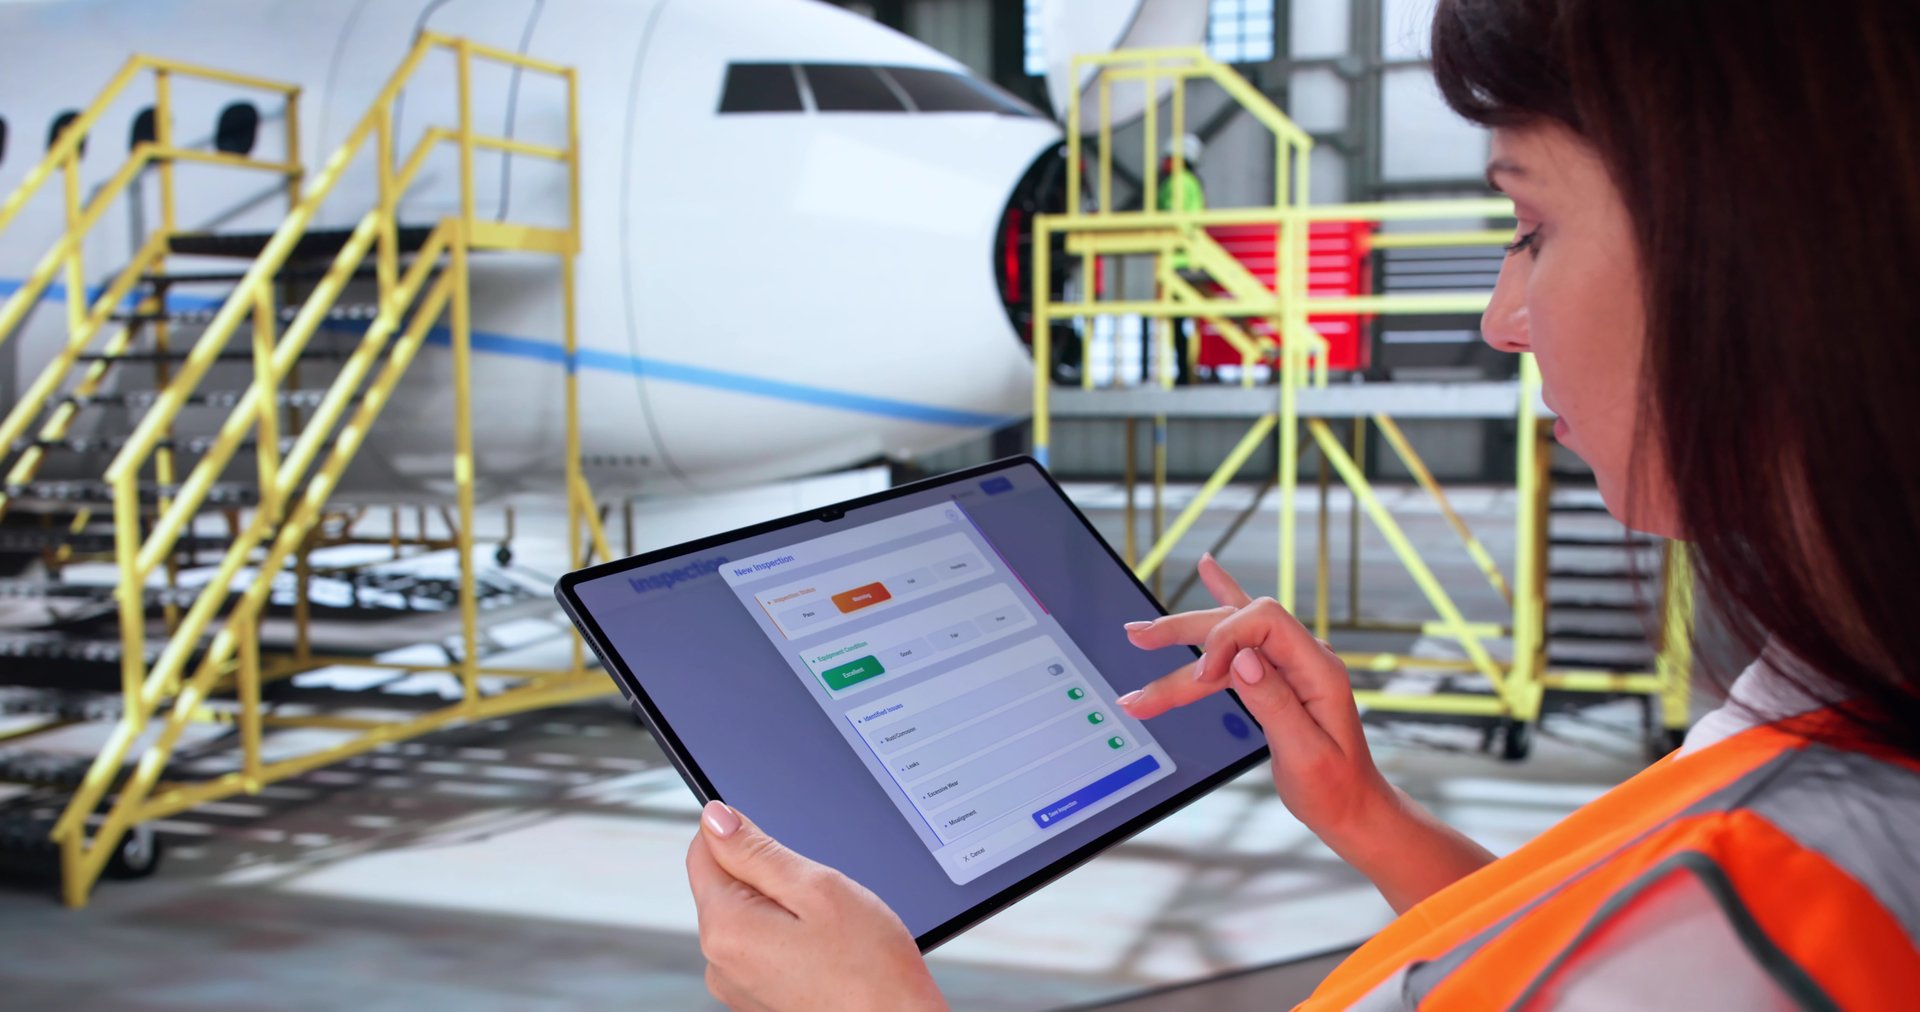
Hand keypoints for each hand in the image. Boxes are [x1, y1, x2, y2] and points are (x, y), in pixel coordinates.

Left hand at [686, 801, 946, 1011]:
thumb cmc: (870, 970)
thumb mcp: (818, 888)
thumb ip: (758, 850)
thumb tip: (717, 819)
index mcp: (725, 928)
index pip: (703, 850)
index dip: (742, 832)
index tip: (783, 844)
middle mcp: (719, 963)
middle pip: (727, 886)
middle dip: (770, 876)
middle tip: (821, 895)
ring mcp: (737, 986)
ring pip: (749, 917)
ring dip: (783, 909)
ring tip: (830, 929)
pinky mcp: (757, 999)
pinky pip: (762, 949)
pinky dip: (790, 940)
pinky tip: (826, 951)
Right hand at [1119, 555, 1395, 844]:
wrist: (1353, 807)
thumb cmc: (1334, 788)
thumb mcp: (1307, 755)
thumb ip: (1275, 703)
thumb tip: (1243, 659)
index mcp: (1318, 669)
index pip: (1263, 621)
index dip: (1224, 640)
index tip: (1201, 678)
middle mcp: (1304, 657)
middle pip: (1238, 620)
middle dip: (1185, 630)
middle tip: (1139, 639)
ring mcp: (1290, 664)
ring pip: (1229, 637)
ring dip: (1182, 641)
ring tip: (1138, 638)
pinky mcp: (1276, 674)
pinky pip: (1244, 634)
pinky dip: (1221, 601)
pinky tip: (1209, 571)